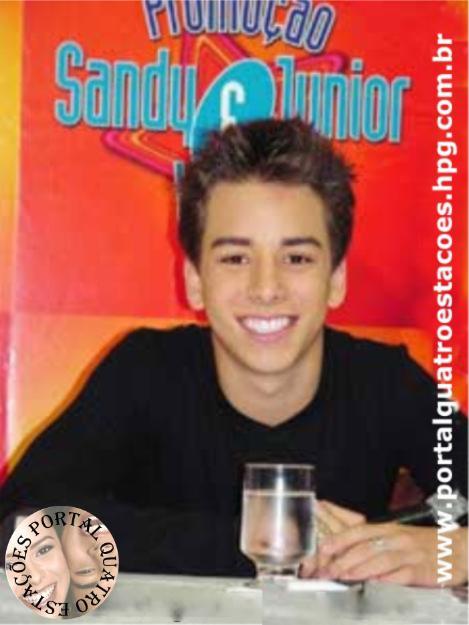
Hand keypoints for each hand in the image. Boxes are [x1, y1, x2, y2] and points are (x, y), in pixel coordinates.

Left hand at [301, 501, 467, 586]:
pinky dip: (385, 580)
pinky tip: (373, 584)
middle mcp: (397, 538)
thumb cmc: (423, 545)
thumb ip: (375, 544)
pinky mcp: (422, 570)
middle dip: (343, 559)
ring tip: (343, 576)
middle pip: (365, 547)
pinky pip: (401, 575)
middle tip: (326, 570)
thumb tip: (348, 553)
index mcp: (389, 529)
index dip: (339, 539)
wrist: (457, 549)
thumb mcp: (398, 538)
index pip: (359, 531)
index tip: (323, 547)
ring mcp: (409, 554)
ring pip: (379, 559)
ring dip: (358, 569)